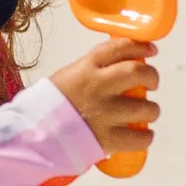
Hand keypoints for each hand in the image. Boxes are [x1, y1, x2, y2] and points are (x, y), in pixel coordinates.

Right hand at [51, 39, 158, 164]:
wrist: (33, 133)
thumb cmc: (49, 104)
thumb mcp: (68, 76)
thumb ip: (92, 70)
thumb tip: (120, 67)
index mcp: (86, 67)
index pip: (120, 47)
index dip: (141, 47)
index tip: (151, 51)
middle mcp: (98, 85)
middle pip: (138, 73)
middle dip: (152, 77)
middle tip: (151, 83)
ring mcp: (105, 112)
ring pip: (146, 107)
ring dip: (151, 110)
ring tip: (147, 113)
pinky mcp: (107, 138)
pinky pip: (140, 138)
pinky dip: (146, 137)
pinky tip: (143, 135)